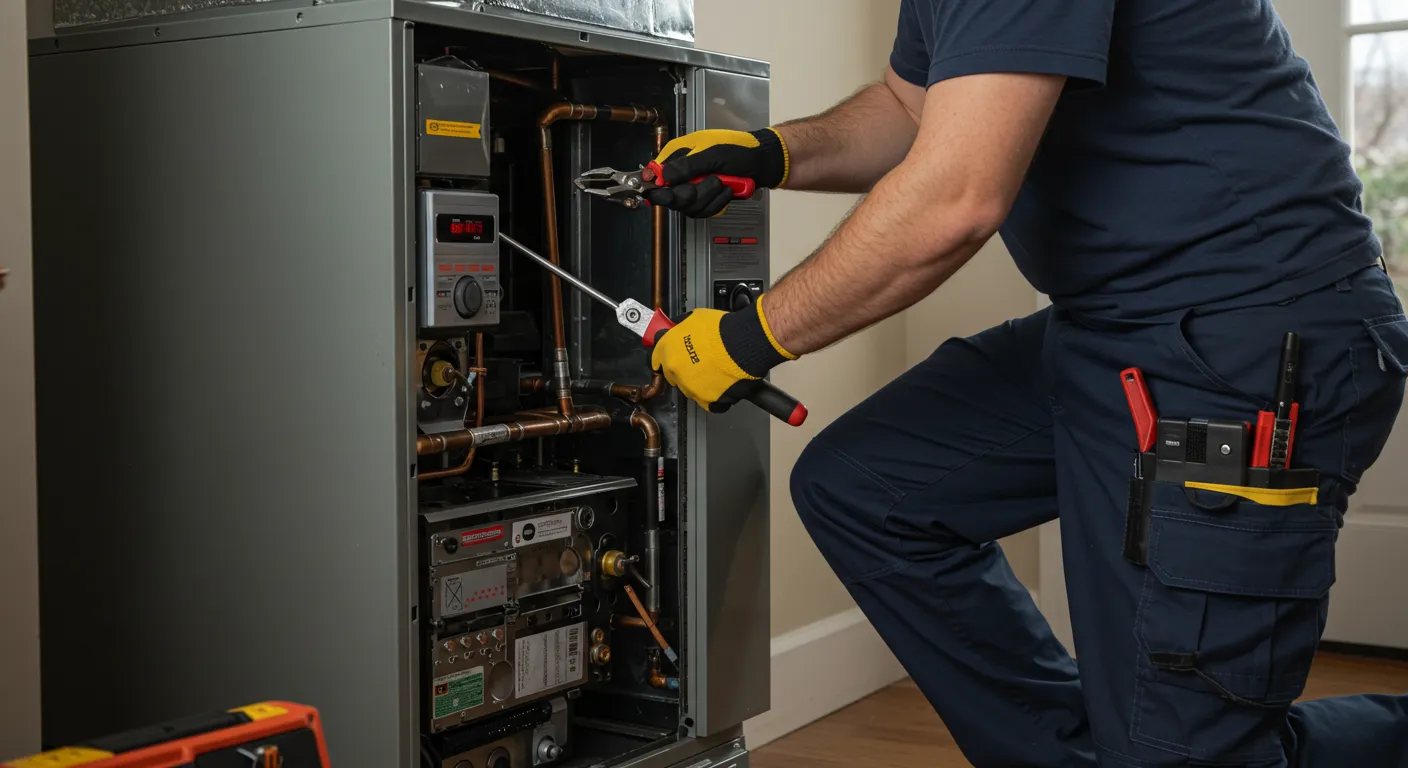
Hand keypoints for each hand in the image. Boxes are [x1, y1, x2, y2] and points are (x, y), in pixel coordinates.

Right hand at [643, 128, 789, 217]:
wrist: (761, 164)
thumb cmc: (740, 150)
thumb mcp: (713, 153)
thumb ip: (687, 166)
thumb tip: (663, 175)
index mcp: (679, 154)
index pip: (656, 172)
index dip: (653, 184)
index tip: (654, 192)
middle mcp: (683, 172)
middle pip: (670, 195)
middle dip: (690, 193)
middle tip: (706, 183)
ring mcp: (694, 187)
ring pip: (687, 206)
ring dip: (708, 197)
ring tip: (722, 183)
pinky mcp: (705, 200)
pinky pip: (702, 211)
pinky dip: (716, 204)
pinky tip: (726, 192)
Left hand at [651, 295, 796, 412]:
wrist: (744, 343)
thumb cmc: (722, 329)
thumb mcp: (694, 317)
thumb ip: (680, 327)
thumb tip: (677, 328)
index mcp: (668, 351)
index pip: (657, 358)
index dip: (667, 356)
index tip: (672, 356)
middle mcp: (676, 372)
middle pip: (674, 375)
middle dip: (683, 369)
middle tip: (699, 361)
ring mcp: (691, 388)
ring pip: (691, 389)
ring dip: (699, 382)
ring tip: (715, 370)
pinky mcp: (709, 401)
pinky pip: (709, 402)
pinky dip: (715, 396)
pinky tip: (722, 384)